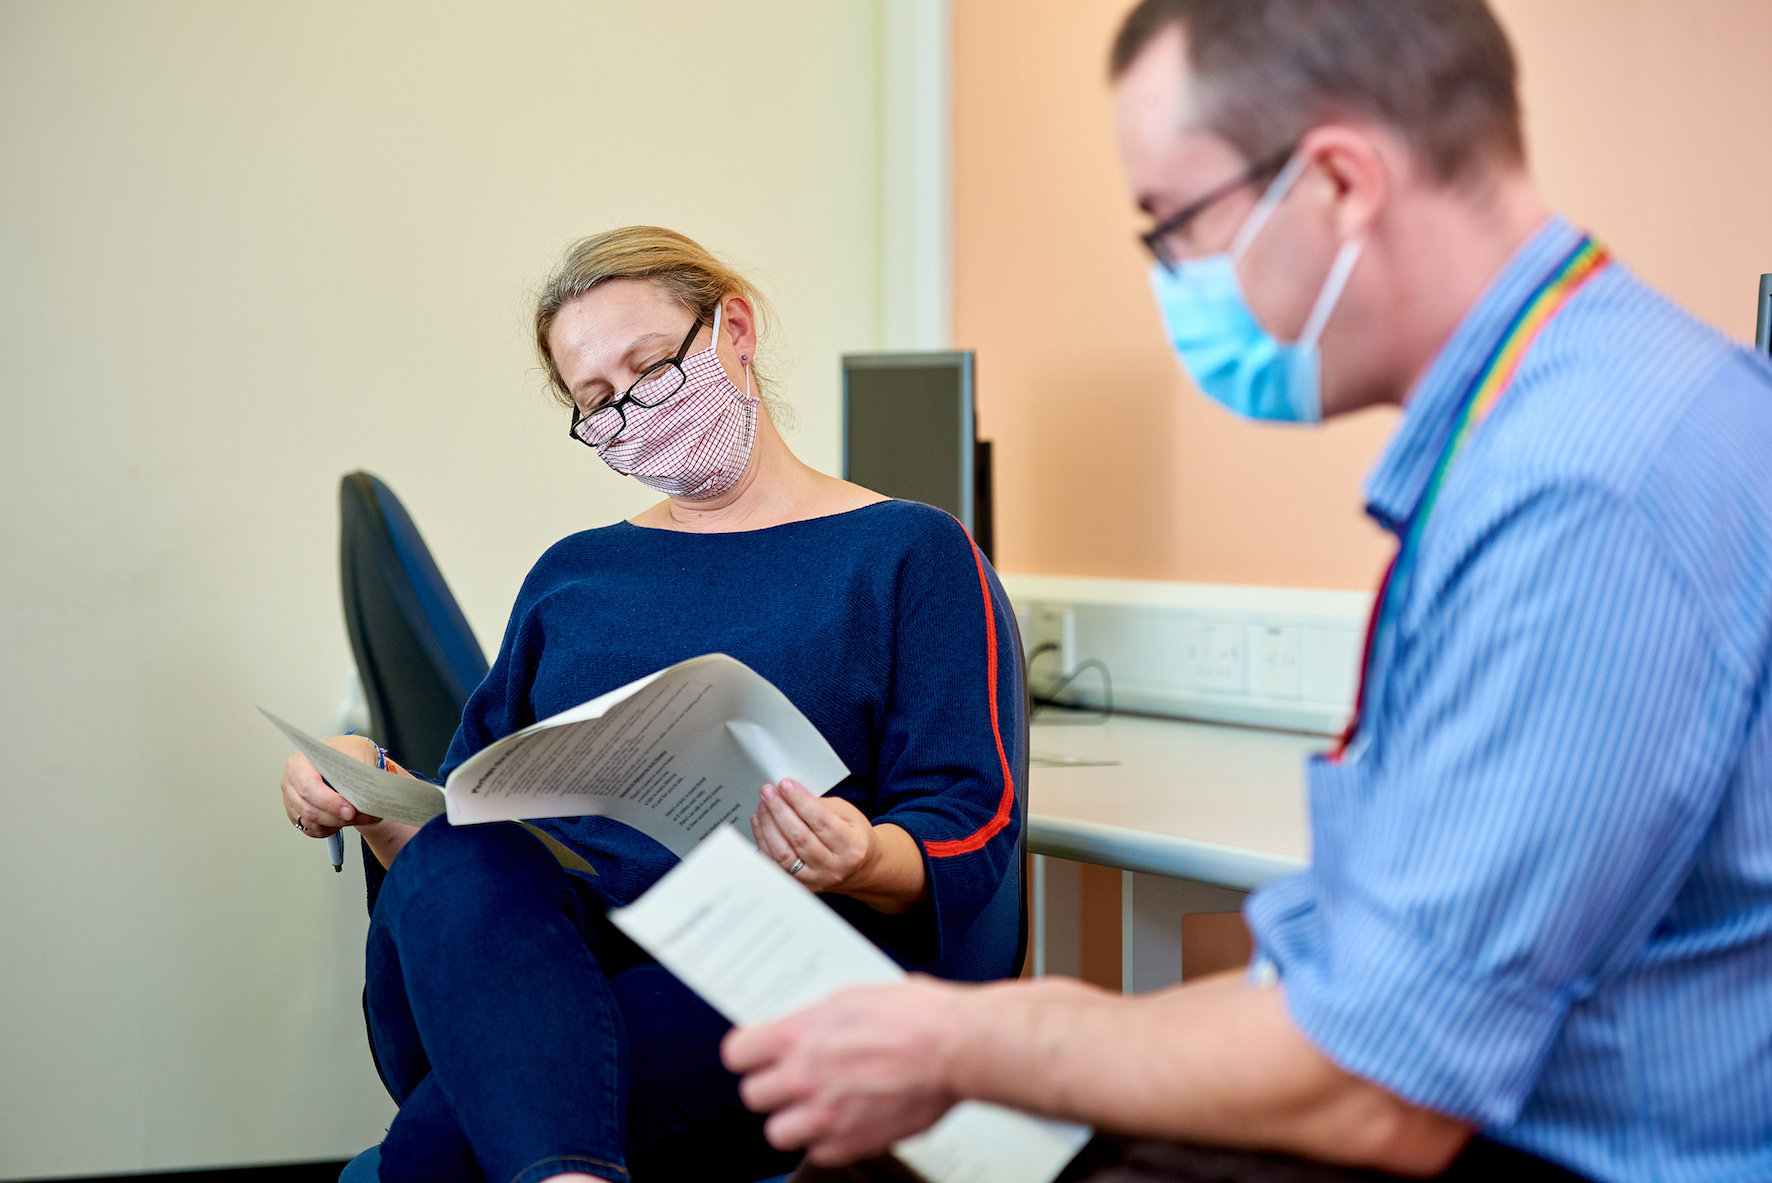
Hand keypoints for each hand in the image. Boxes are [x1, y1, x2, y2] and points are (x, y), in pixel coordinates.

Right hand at [280, 735, 387, 838]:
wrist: (348, 757)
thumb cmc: (347, 752)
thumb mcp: (356, 755)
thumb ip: (356, 775)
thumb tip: (361, 797)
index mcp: (300, 763)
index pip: (308, 787)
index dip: (329, 802)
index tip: (350, 810)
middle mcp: (291, 782)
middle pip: (309, 809)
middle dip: (337, 817)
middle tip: (362, 816)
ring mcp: (291, 799)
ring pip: (311, 822)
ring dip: (338, 823)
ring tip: (360, 817)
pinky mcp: (297, 813)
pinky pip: (312, 829)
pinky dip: (331, 828)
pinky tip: (345, 819)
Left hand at [723, 977, 969, 1164]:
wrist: (955, 1047)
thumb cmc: (917, 1016)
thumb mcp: (852, 996)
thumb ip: (816, 1020)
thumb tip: (804, 1026)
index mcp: (798, 1036)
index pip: (736, 1053)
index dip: (748, 1054)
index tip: (756, 1055)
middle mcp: (804, 1077)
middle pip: (752, 1095)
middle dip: (771, 1087)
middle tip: (790, 1080)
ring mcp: (825, 1115)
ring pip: (778, 1132)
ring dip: (793, 1120)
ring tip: (813, 1107)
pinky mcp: (851, 1142)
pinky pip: (817, 1153)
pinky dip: (827, 1141)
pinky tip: (843, 1122)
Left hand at [750, 779, 875, 893]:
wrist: (861, 869)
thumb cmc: (853, 837)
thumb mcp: (849, 815)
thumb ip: (821, 806)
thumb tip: (791, 794)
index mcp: (851, 847)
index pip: (821, 822)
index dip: (800, 802)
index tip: (785, 785)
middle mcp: (833, 867)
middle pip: (800, 837)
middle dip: (780, 810)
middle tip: (768, 791)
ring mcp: (815, 879)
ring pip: (784, 854)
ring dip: (769, 827)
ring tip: (763, 806)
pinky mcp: (800, 885)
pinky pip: (775, 864)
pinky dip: (764, 842)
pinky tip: (760, 824)